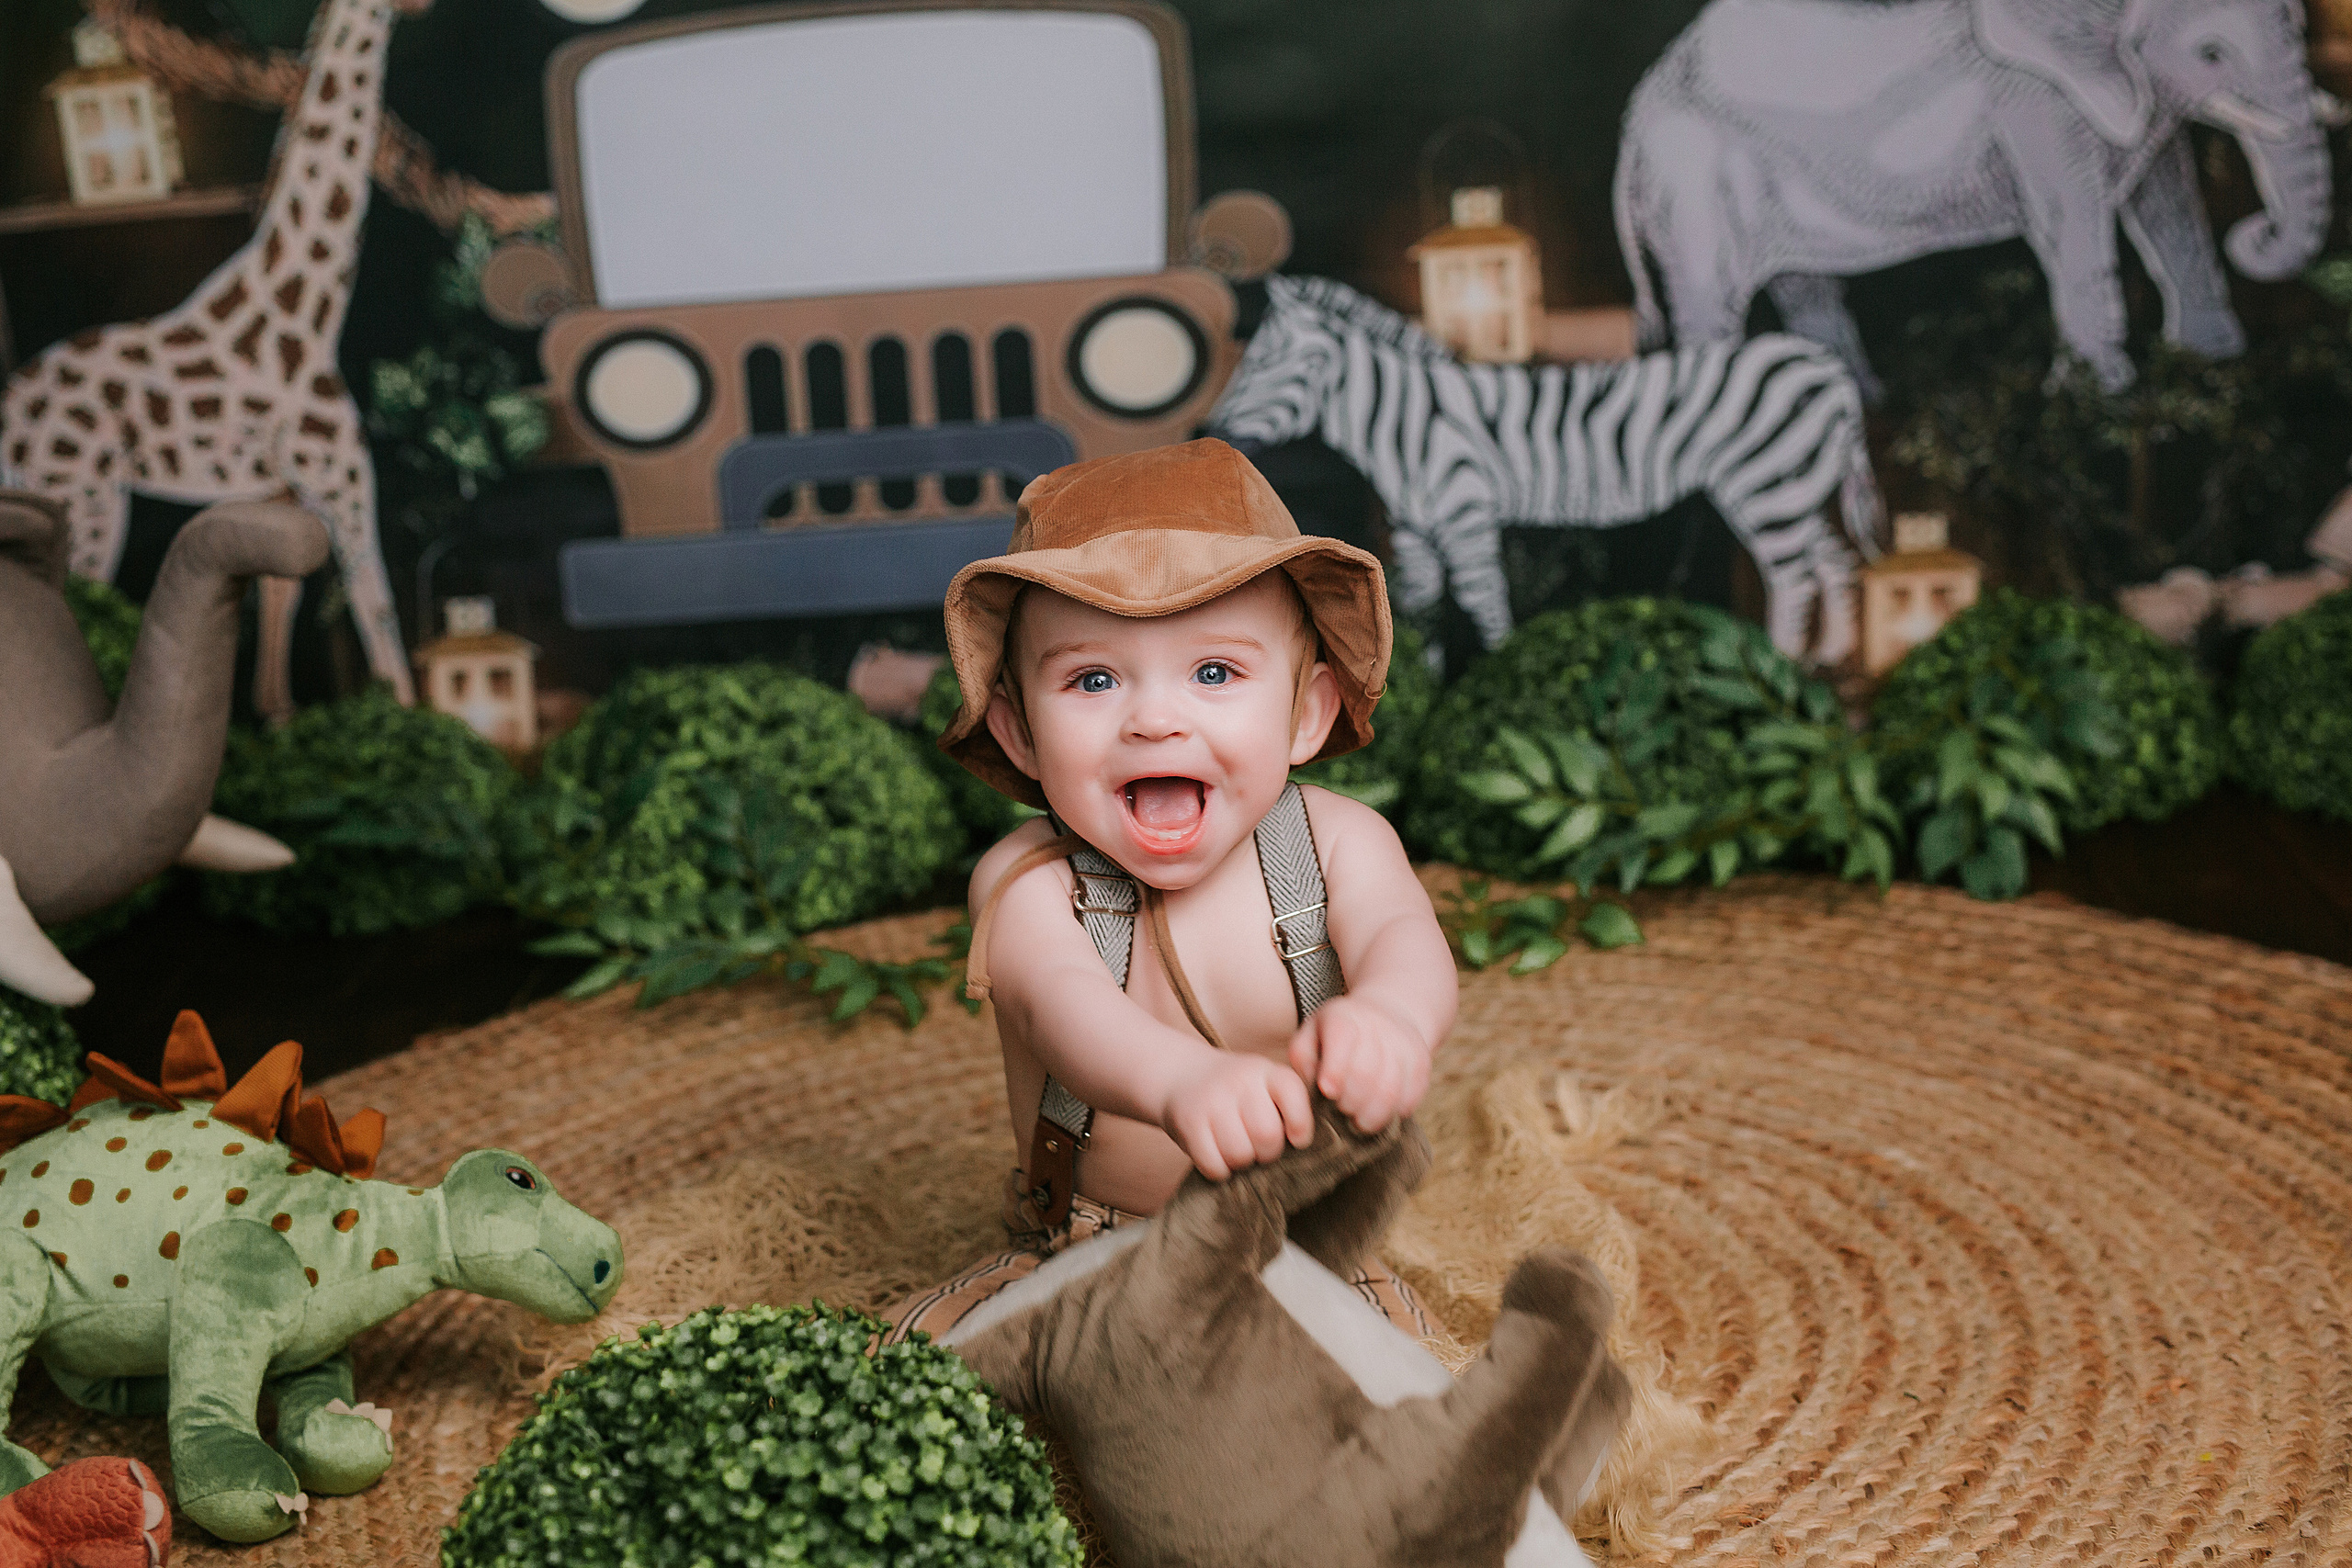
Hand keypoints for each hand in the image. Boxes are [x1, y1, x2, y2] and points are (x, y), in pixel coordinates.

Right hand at [1160, 1053, 1313, 1180]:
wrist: (1181, 1074)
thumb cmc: (1236, 1092)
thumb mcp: (1265, 1083)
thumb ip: (1291, 1106)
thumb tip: (1302, 1144)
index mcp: (1265, 1071)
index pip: (1293, 1095)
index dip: (1300, 1125)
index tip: (1296, 1139)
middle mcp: (1238, 1080)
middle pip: (1267, 1135)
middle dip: (1267, 1152)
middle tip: (1258, 1146)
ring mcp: (1211, 1101)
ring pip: (1240, 1155)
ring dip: (1242, 1162)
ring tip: (1236, 1148)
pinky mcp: (1188, 1123)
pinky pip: (1215, 1166)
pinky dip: (1219, 1170)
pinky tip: (1217, 1155)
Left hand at [1289, 995, 1431, 1133]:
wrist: (1386, 1014)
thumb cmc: (1335, 1036)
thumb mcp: (1311, 1036)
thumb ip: (1303, 1058)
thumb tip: (1313, 1085)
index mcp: (1343, 1016)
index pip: (1342, 1038)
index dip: (1335, 1069)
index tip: (1328, 1092)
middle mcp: (1377, 1024)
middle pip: (1366, 1073)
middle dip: (1350, 1102)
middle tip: (1342, 1112)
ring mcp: (1403, 1042)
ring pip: (1391, 1090)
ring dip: (1372, 1115)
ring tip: (1360, 1122)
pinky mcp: (1422, 1060)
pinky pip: (1411, 1096)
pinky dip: (1395, 1113)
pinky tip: (1382, 1115)